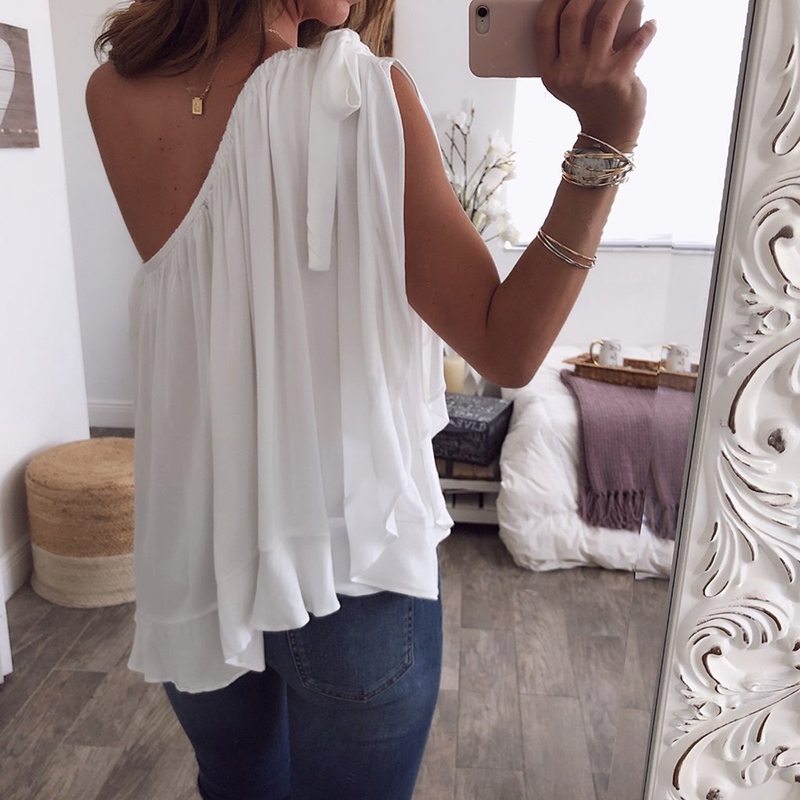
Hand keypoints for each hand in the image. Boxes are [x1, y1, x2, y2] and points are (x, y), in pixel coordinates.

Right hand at [534, 0, 656, 149]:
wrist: (608, 131)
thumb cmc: (590, 98)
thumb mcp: (567, 79)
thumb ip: (567, 49)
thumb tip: (584, 5)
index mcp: (551, 72)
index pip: (544, 26)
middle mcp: (569, 73)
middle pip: (572, 17)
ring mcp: (594, 75)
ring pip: (606, 20)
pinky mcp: (619, 78)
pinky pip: (637, 41)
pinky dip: (647, 29)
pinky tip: (650, 24)